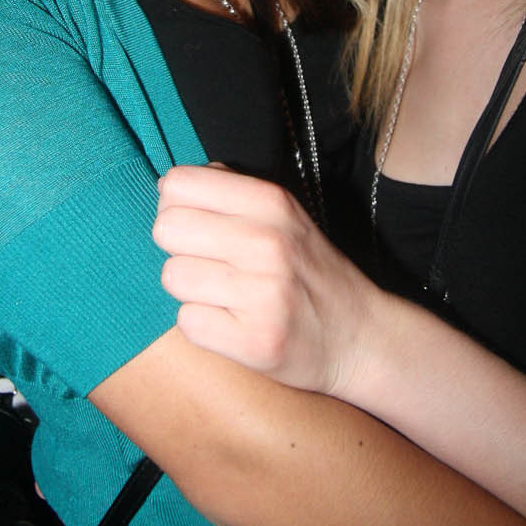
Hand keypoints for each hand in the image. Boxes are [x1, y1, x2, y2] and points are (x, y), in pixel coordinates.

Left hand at [154, 165, 374, 394]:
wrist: (359, 338)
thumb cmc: (308, 271)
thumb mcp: (284, 214)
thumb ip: (231, 190)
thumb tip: (168, 185)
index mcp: (272, 202)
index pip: (178, 183)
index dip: (176, 204)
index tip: (198, 223)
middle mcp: (268, 243)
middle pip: (166, 228)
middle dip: (179, 247)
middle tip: (210, 262)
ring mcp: (263, 295)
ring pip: (173, 276)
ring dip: (191, 289)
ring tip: (226, 295)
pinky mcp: (254, 342)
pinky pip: (186, 322)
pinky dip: (203, 325)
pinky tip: (233, 322)